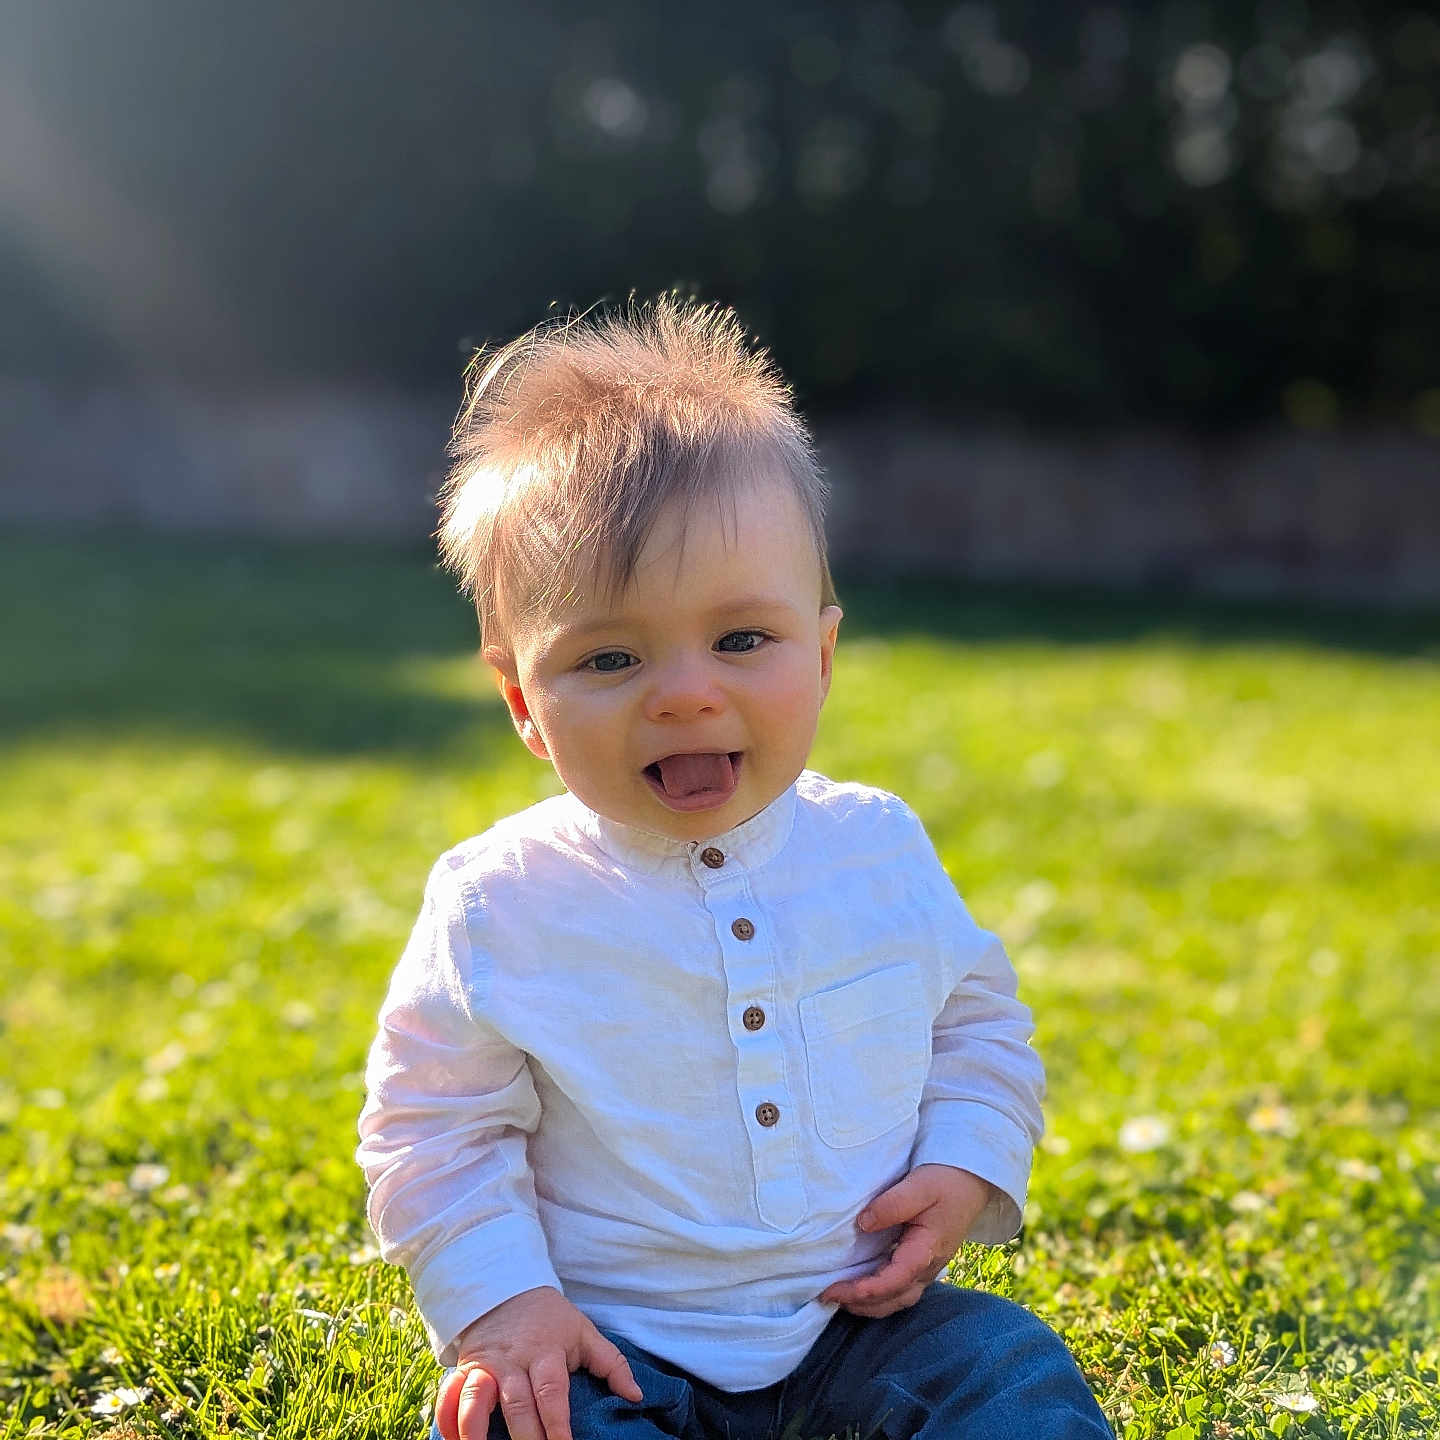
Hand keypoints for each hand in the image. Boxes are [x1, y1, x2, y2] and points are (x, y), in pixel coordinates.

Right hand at [434, 1286, 642, 1439]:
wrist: (507, 1289)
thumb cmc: (550, 1320)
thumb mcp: (584, 1333)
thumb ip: (611, 1363)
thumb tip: (636, 1396)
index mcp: (546, 1352)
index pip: (551, 1391)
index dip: (556, 1422)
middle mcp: (513, 1360)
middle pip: (516, 1402)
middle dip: (524, 1435)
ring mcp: (486, 1364)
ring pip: (476, 1397)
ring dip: (475, 1427)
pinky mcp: (465, 1368)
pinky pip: (449, 1393)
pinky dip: (447, 1417)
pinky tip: (451, 1439)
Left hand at [819, 1165, 994, 1317]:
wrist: (972, 1181)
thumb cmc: (947, 1181)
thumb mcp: (920, 1186)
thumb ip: (892, 1205)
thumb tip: (864, 1224)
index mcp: (927, 1250)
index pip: (894, 1281)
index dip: (864, 1290)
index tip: (836, 1290)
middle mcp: (929, 1267)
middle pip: (895, 1299)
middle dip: (862, 1304)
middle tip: (828, 1296)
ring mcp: (928, 1267)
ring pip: (899, 1298)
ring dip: (870, 1304)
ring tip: (840, 1297)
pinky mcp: (923, 1261)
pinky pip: (901, 1287)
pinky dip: (880, 1294)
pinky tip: (862, 1286)